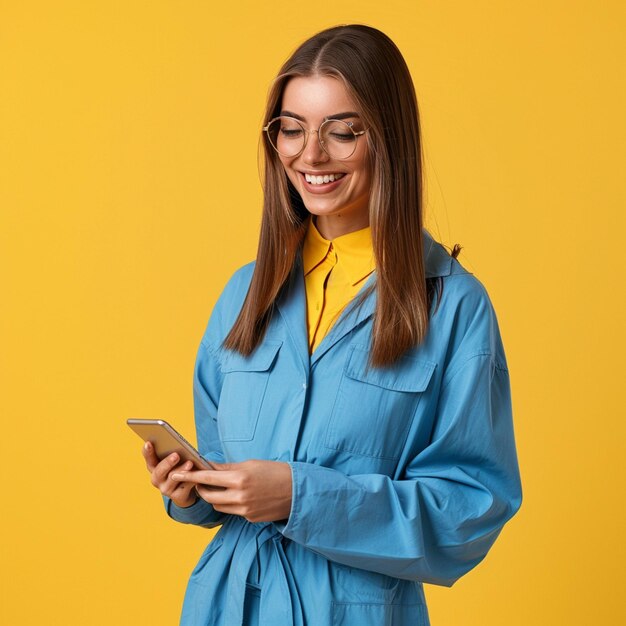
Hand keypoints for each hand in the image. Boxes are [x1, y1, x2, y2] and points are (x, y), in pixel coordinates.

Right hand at [142, 441, 197, 508]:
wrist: (186, 491)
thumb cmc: (180, 468)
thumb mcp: (175, 461)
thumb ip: (173, 453)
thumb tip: (179, 444)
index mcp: (154, 467)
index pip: (149, 458)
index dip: (147, 451)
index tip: (148, 442)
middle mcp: (157, 479)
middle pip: (159, 471)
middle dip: (167, 463)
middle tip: (176, 455)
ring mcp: (166, 489)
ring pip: (173, 478)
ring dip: (181, 470)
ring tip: (190, 463)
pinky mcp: (177, 496)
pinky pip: (184, 486)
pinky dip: (191, 479)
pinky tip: (197, 473)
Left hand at [171, 460, 292, 522]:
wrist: (298, 491)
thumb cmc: (275, 471)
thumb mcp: (251, 464)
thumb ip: (228, 468)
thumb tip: (209, 466)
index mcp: (240, 478)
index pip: (208, 477)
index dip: (190, 476)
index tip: (176, 474)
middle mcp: (240, 496)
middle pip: (209, 495)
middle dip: (201, 488)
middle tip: (198, 481)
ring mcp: (245, 510)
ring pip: (218, 506)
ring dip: (214, 497)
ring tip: (218, 487)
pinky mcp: (250, 519)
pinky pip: (232, 511)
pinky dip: (230, 503)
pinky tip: (238, 495)